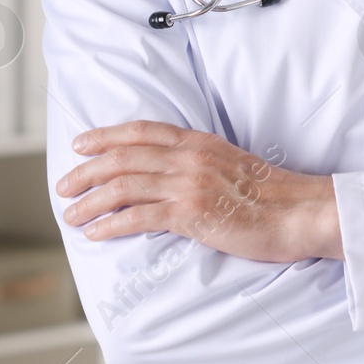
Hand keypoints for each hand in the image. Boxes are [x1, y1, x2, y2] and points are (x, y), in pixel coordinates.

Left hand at [54, 120, 341, 262]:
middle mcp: (190, 158)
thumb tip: (173, 173)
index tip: (81, 143)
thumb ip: (201, 162)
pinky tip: (96, 233)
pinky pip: (139, 216)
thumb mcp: (233, 164)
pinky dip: (111, 224)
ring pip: (123, 186)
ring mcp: (189, 185)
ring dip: (90, 201)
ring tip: (71, 215)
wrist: (300, 211)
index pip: (142, 131)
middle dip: (86, 171)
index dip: (106, 135)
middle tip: (64, 186)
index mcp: (200, 142)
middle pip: (123, 157)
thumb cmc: (272, 194)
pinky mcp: (191, 214)